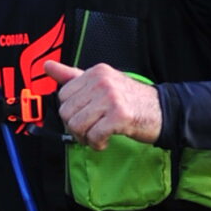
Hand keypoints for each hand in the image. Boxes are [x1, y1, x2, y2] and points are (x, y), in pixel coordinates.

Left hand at [39, 60, 162, 149]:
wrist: (162, 111)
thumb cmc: (131, 100)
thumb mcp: (102, 83)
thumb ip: (73, 76)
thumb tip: (47, 66)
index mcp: (96, 72)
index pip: (63, 95)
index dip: (70, 112)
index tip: (84, 117)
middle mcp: (102, 82)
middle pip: (66, 112)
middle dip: (75, 128)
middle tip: (90, 131)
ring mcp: (111, 98)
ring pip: (77, 126)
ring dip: (85, 138)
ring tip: (98, 136)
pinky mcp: (120, 116)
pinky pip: (94, 136)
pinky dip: (97, 144)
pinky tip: (106, 141)